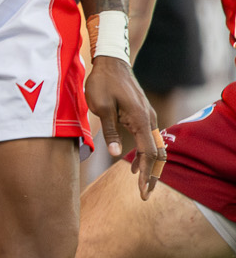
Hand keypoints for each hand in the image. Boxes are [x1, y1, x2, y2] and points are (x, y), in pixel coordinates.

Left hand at [85, 54, 164, 197]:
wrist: (111, 62)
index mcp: (140, 119)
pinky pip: (148, 138)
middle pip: (157, 153)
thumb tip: (114, 154)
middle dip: (152, 175)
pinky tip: (135, 164)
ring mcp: (147, 117)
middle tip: (144, 195)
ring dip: (149, 165)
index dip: (146, 174)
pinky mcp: (142, 115)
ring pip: (155, 146)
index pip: (148, 153)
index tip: (142, 191)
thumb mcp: (101, 107)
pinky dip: (145, 153)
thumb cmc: (103, 83)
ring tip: (140, 184)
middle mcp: (149, 119)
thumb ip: (109, 131)